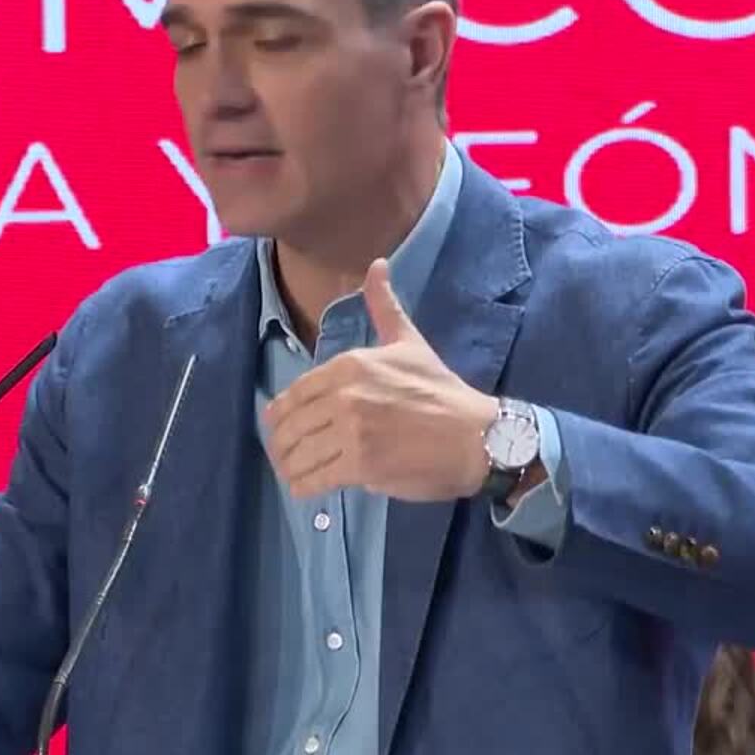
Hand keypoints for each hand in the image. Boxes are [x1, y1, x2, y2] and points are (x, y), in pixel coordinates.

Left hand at [262, 258, 498, 501]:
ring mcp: (353, 431)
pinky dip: (305, 487)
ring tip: (293, 474)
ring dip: (289, 468)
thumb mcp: (408, 341)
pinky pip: (316, 478)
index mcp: (350, 365)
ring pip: (299, 454)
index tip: (279, 426)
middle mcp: (346, 395)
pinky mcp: (361, 465)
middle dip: (281, 445)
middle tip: (284, 456)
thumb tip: (377, 265)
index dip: (281, 414)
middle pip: (291, 425)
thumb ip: (384, 306)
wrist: (475, 435)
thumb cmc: (441, 390)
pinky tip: (307, 489)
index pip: (295, 393)